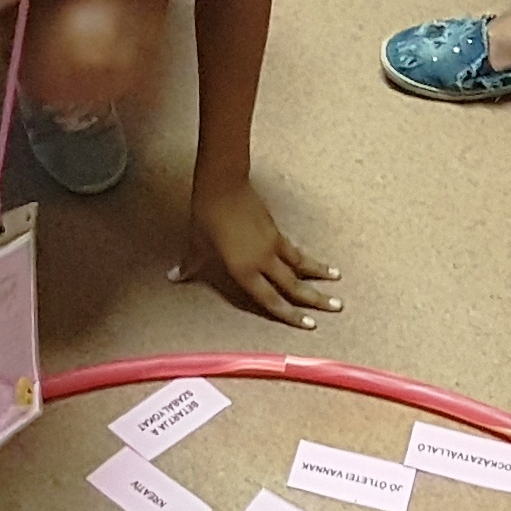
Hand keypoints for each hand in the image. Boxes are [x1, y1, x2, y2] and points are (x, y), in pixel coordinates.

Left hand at [175, 182, 341, 331]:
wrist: (222, 186)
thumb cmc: (206, 217)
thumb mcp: (196, 245)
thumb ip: (189, 266)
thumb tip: (173, 277)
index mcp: (244, 271)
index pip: (270, 300)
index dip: (290, 314)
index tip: (310, 324)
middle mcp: (263, 262)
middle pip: (294, 285)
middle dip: (316, 298)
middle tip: (337, 307)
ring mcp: (272, 245)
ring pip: (300, 265)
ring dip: (319, 274)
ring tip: (337, 280)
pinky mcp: (275, 230)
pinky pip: (294, 250)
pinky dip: (306, 258)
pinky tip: (315, 261)